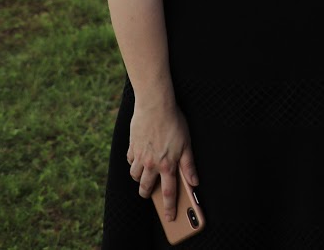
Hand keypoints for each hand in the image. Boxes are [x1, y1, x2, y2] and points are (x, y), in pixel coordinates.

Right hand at [126, 100, 197, 220]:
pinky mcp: (132, 146)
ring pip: (135, 175)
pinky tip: (138, 158)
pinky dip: (133, 162)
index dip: (169, 207)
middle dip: (147, 194)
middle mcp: (151, 163)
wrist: (155, 105)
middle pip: (146, 187)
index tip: (169, 217)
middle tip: (149, 194)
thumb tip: (194, 182)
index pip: (169, 192)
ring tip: (145, 175)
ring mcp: (139, 156)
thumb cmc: (174, 122)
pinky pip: (129, 160)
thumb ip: (189, 165)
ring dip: (139, 178)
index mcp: (167, 165)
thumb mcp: (187, 143)